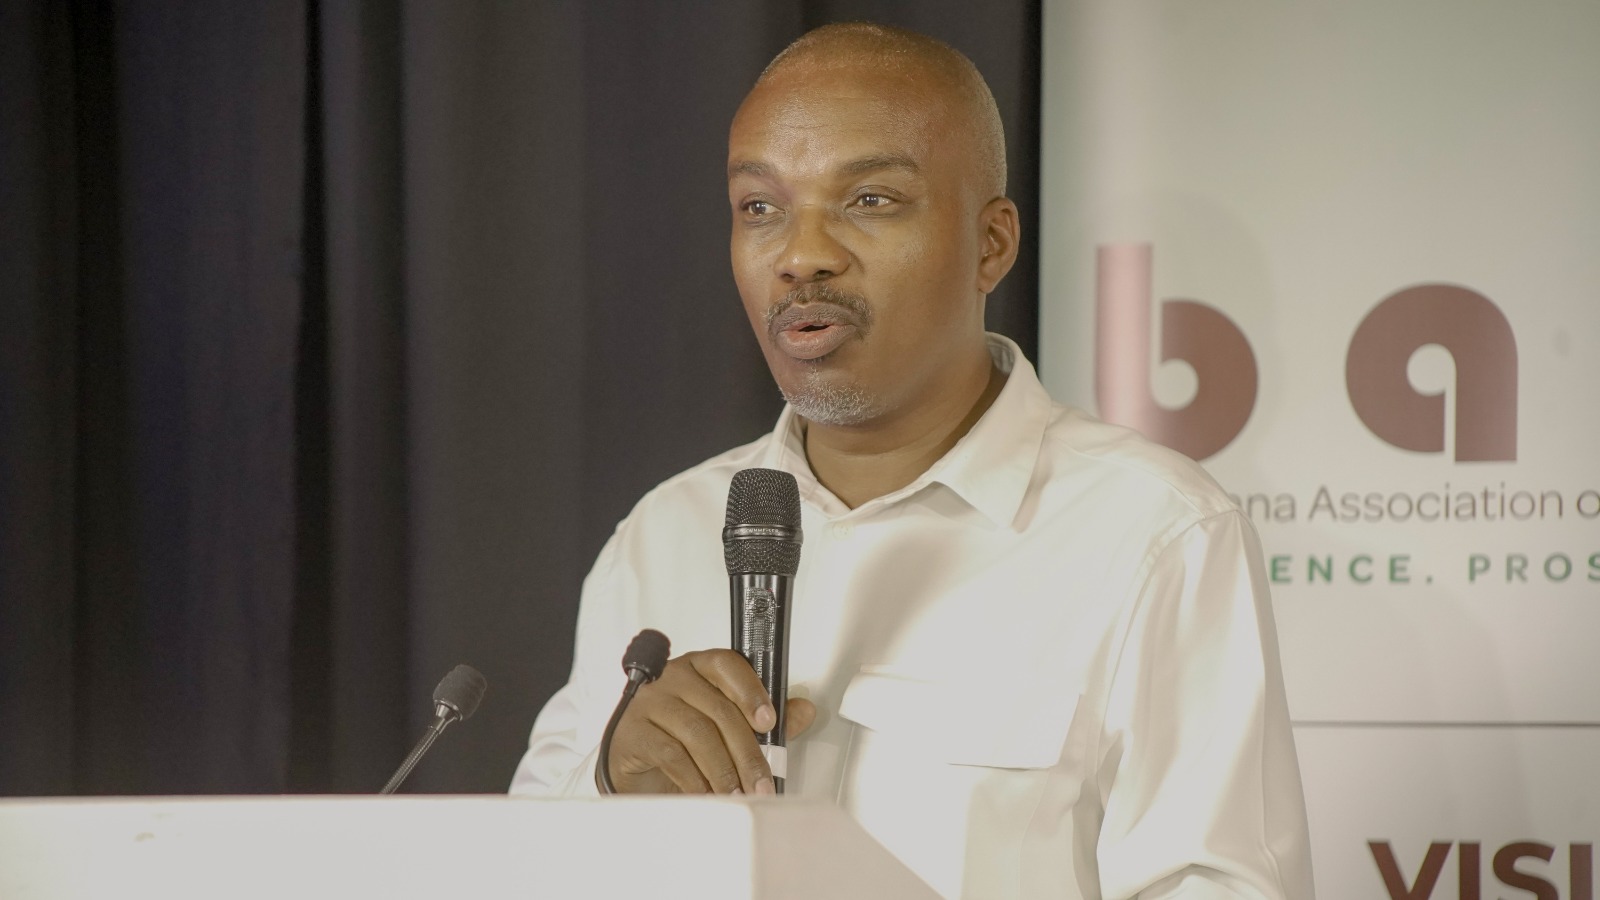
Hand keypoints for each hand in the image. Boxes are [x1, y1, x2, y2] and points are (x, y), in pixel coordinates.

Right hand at [605, 649, 816, 794]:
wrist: (638, 770)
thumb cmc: (682, 742)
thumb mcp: (725, 729)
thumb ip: (762, 718)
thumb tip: (804, 711)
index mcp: (699, 667)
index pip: (727, 665)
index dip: (751, 692)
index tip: (770, 722)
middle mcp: (673, 677)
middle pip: (719, 709)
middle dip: (747, 752)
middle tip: (761, 783)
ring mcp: (650, 702)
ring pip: (698, 733)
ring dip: (724, 770)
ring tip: (736, 793)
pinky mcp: (633, 732)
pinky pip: (671, 754)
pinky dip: (695, 779)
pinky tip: (707, 793)